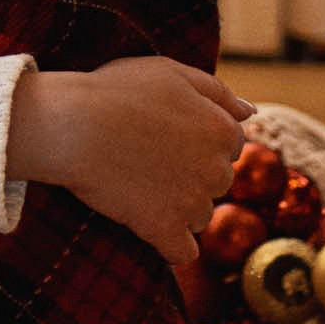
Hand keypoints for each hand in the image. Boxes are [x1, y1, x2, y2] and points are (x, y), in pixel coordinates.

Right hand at [6, 57, 255, 266]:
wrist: (74, 126)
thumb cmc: (116, 91)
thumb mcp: (170, 72)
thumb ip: (217, 92)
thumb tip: (250, 112)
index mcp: (222, 130)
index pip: (230, 146)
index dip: (198, 141)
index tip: (167, 138)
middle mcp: (217, 169)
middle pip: (217, 183)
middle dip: (192, 175)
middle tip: (149, 159)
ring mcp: (193, 203)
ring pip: (200, 216)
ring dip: (179, 209)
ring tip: (140, 186)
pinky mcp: (165, 229)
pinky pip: (182, 251)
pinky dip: (169, 245)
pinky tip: (150, 227)